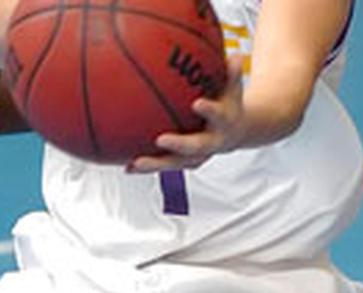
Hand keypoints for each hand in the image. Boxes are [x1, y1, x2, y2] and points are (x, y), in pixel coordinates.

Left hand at [129, 56, 245, 172]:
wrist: (235, 132)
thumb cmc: (227, 102)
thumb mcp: (233, 86)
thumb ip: (232, 72)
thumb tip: (236, 55)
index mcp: (225, 121)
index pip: (218, 115)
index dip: (209, 110)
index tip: (197, 104)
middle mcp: (211, 143)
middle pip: (195, 147)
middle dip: (179, 144)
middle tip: (161, 140)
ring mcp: (196, 156)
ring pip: (175, 163)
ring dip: (155, 164)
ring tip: (135, 163)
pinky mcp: (183, 162)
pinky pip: (164, 165)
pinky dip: (147, 166)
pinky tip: (126, 166)